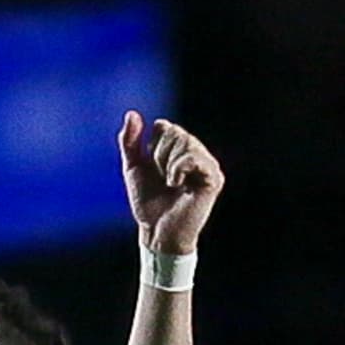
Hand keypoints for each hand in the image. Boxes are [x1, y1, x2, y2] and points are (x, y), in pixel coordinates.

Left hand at [120, 113, 222, 255]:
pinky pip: (194, 158)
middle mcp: (195, 153)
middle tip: (163, 179)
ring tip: (171, 184)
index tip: (153, 169)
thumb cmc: (148, 202)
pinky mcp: (214, 178)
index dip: (152, 146)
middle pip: (175, 131)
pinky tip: (178, 185)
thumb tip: (132, 113)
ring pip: (186, 142)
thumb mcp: (132, 167)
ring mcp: (207, 165)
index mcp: (178, 149)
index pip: (164, 126)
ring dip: (168, 165)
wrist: (157, 231)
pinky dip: (179, 170)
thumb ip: (130, 141)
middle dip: (160, 155)